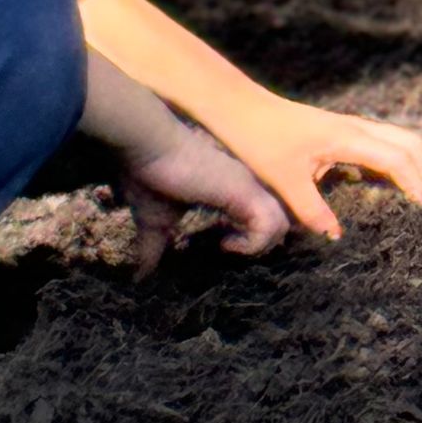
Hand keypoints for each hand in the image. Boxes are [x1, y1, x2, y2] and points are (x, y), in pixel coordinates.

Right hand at [122, 124, 290, 275]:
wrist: (146, 147)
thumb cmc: (150, 175)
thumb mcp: (154, 220)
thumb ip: (153, 246)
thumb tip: (139, 275)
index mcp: (231, 188)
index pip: (262, 214)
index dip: (254, 236)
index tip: (225, 246)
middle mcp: (245, 184)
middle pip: (281, 220)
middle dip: (263, 243)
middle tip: (234, 251)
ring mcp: (247, 186)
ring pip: (282, 223)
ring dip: (261, 245)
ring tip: (232, 248)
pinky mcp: (243, 191)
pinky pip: (269, 226)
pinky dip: (253, 244)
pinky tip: (227, 244)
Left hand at [212, 93, 421, 239]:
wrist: (238, 106)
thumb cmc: (259, 140)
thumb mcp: (284, 180)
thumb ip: (312, 210)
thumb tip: (337, 236)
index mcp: (346, 138)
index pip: (395, 158)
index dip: (413, 181)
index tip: (421, 206)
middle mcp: (352, 127)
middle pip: (405, 140)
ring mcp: (345, 124)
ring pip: (392, 135)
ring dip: (409, 157)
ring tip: (414, 186)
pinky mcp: (335, 127)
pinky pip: (376, 137)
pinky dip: (391, 153)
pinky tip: (382, 175)